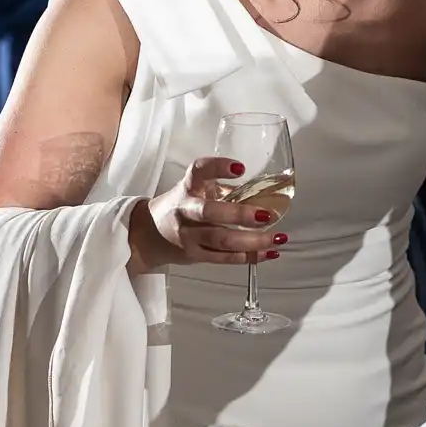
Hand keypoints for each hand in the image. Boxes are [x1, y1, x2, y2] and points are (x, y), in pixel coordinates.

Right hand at [128, 157, 286, 272]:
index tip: (239, 167)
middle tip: (266, 215)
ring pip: (221, 240)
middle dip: (239, 215)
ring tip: (277, 237)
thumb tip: (265, 189)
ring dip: (252, 240)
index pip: (198, 172)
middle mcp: (186, 210)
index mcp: (188, 188)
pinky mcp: (195, 255)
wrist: (148, 235)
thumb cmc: (181, 207)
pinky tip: (270, 252)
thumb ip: (223, 188)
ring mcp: (189, 236)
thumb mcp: (196, 190)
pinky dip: (250, 256)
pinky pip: (224, 258)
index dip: (217, 168)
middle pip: (209, 213)